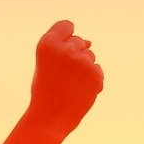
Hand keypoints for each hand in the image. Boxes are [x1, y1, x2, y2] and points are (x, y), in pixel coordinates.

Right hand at [28, 19, 101, 135]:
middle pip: (79, 40)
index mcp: (48, 44)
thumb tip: (90, 42)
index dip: (64, 38)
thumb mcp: (47, 62)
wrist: (50, 118)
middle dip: (74, 54)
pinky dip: (91, 79)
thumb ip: (64, 47)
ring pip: (90, 55)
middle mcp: (66, 50)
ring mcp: (83, 62)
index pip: (67, 25)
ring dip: (83, 67)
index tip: (58, 54)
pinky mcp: (96, 74)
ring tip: (70, 84)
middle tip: (62, 75)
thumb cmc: (46, 89)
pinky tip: (79, 90)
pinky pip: (97, 69)